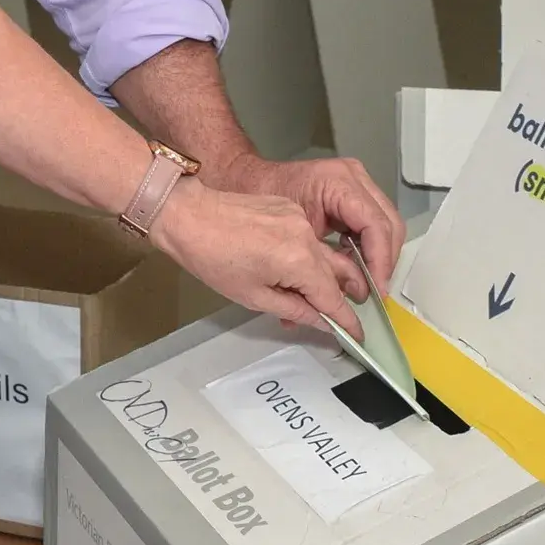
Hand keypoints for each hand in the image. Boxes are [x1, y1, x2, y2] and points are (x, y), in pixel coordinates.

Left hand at [145, 176, 364, 337]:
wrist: (188, 216)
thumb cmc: (212, 258)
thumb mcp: (253, 296)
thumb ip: (295, 310)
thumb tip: (322, 322)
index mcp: (299, 260)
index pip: (334, 298)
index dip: (346, 320)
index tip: (356, 335)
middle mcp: (306, 236)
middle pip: (337, 273)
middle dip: (341, 297)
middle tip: (341, 318)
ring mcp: (298, 218)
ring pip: (325, 254)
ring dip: (325, 277)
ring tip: (314, 298)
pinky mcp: (288, 208)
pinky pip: (309, 238)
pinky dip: (308, 257)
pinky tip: (293, 271)